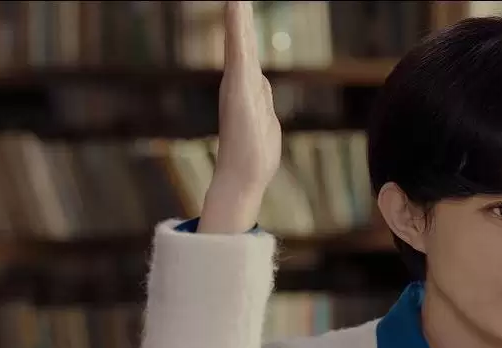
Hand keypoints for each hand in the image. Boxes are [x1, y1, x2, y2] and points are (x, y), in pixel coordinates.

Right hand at [199, 1, 281, 232]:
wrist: (242, 177)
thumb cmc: (255, 157)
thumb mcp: (265, 121)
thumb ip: (263, 100)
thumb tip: (262, 85)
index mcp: (248, 89)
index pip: (247, 52)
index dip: (244, 28)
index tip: (241, 3)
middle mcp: (240, 83)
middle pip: (241, 42)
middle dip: (239, 16)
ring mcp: (238, 84)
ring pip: (239, 41)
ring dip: (238, 15)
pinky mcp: (238, 88)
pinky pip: (239, 51)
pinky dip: (237, 27)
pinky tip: (236, 4)